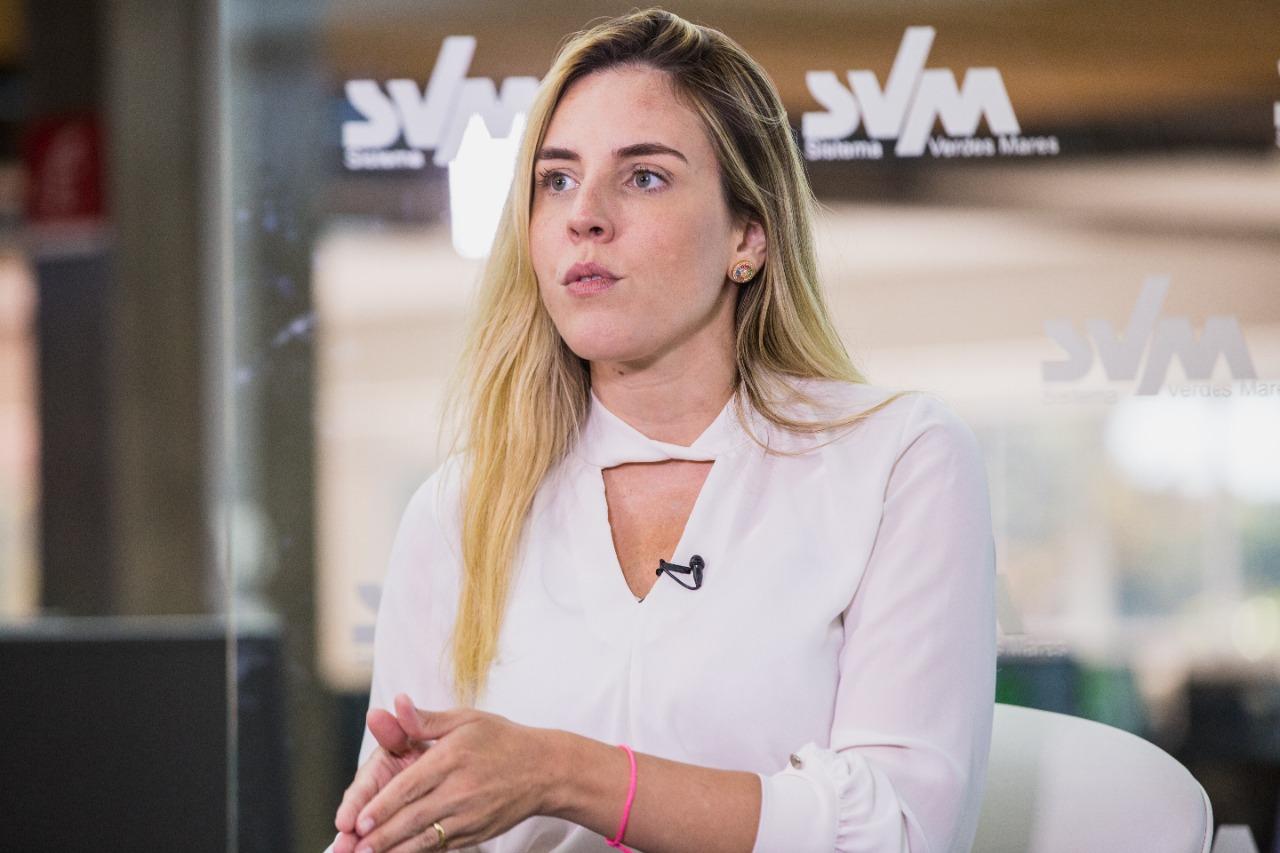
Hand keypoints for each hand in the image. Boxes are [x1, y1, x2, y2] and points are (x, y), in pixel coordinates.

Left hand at [336, 694, 558, 851]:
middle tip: (353, 847)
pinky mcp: (476, 833)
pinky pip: (442, 846)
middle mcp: (461, 790)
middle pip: (413, 817)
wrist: (544, 770)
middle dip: (380, 835)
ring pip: (425, 838)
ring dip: (395, 850)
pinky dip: (419, 852)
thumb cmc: (502, 740)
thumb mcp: (466, 720)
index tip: (358, 820)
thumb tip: (395, 704)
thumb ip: (425, 720)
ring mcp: (470, 815)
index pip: (410, 786)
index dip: (381, 805)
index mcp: (453, 758)